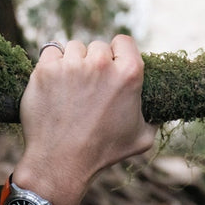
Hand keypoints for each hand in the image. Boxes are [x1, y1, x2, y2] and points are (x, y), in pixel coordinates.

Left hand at [12, 35, 156, 204]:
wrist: (63, 162)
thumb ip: (153, 118)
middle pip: (98, 46)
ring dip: (73, 63)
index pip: (125, 41)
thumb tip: (159, 112)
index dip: (118, 53)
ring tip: (72, 90)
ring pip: (74, 48)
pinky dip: (52, 66)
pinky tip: (55, 86)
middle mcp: (101, 64)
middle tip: (90, 88)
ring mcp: (71, 65)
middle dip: (95, 63)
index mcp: (129, 74)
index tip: (112, 66)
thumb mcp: (142, 139)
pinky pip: (50, 52)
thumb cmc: (104, 152)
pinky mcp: (46, 69)